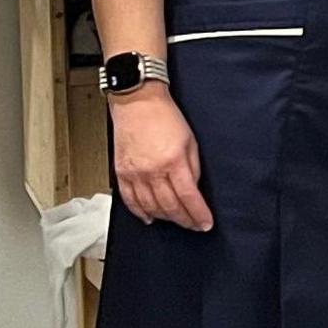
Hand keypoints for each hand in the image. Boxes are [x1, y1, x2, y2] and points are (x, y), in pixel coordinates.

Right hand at [109, 88, 214, 231]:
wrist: (137, 102)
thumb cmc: (164, 116)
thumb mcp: (190, 141)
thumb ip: (193, 168)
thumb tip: (194, 190)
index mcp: (173, 162)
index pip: (188, 197)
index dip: (198, 214)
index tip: (205, 223)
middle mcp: (152, 171)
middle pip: (170, 206)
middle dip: (185, 220)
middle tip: (193, 225)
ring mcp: (134, 174)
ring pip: (150, 207)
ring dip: (165, 218)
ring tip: (176, 220)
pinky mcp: (121, 172)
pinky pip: (130, 200)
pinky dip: (140, 212)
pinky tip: (149, 218)